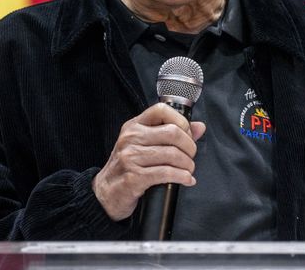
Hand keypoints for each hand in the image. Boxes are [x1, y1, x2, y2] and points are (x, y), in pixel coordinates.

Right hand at [92, 103, 206, 220]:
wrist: (105, 194)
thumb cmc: (127, 167)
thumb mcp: (143, 145)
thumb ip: (170, 133)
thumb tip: (199, 127)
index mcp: (134, 126)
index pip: (161, 110)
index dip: (181, 120)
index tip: (188, 134)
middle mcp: (130, 138)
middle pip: (172, 132)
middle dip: (189, 146)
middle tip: (191, 156)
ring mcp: (130, 157)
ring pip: (172, 154)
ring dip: (187, 164)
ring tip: (188, 170)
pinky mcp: (134, 177)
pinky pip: (166, 173)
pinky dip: (182, 177)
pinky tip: (186, 180)